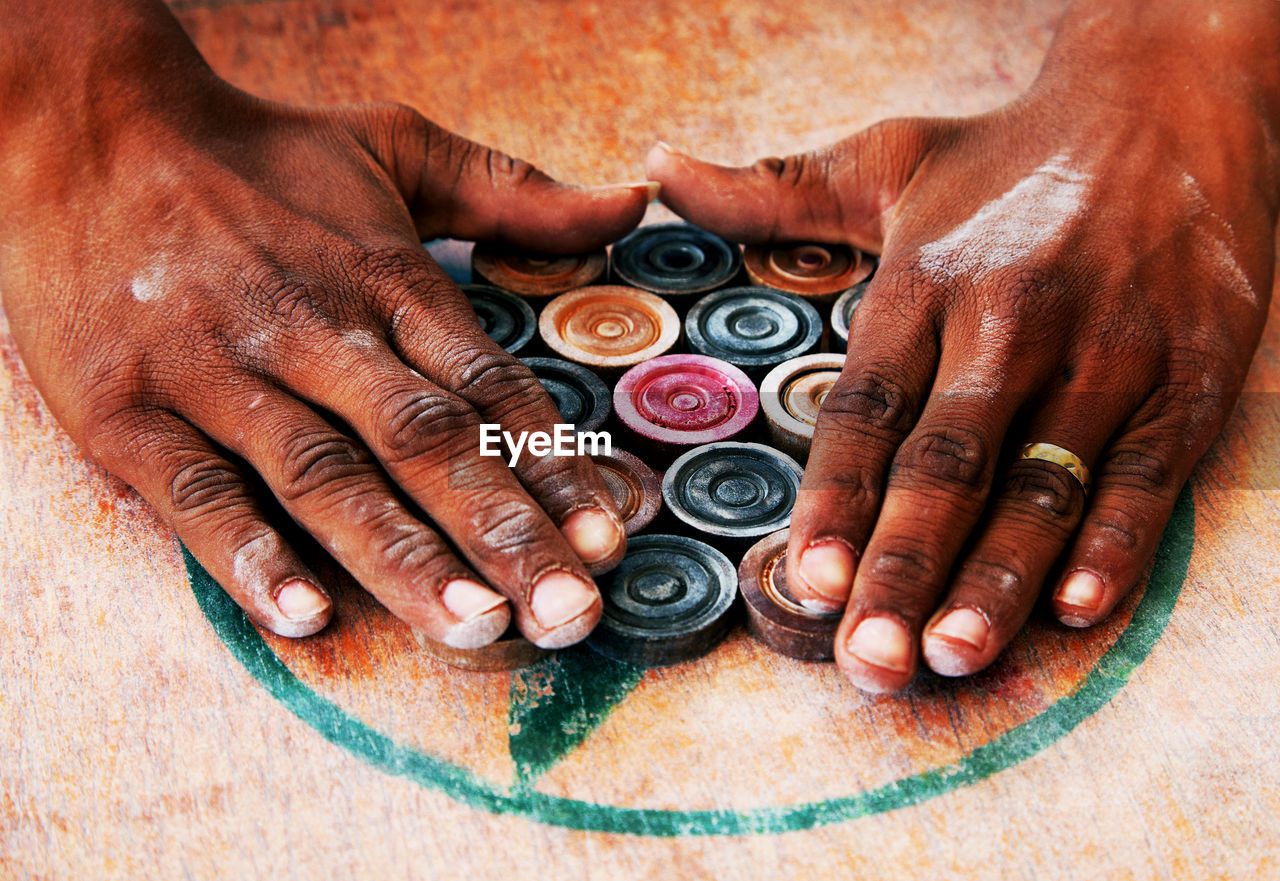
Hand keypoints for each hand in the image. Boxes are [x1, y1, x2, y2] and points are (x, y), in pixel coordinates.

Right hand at [0, 5, 651, 647]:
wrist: (87, 130)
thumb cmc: (259, 156)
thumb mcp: (395, 148)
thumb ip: (514, 191)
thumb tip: (631, 201)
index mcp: (386, 280)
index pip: (490, 387)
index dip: (555, 466)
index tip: (611, 538)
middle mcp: (315, 331)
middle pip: (426, 443)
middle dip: (504, 533)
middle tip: (571, 614)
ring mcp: (220, 371)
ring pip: (324, 475)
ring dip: (402, 557)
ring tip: (475, 628)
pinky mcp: (128, 406)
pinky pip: (195, 489)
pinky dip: (248, 554)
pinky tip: (307, 616)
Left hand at [648, 0, 1279, 689]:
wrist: (1171, 102)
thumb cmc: (1009, 154)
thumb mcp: (887, 161)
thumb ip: (771, 191)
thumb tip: (657, 168)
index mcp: (929, 279)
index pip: (867, 410)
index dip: (835, 500)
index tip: (806, 579)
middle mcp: (1013, 319)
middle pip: (948, 464)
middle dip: (902, 566)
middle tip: (866, 656)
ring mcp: (1108, 349)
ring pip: (1043, 484)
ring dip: (995, 580)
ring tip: (950, 654)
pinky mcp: (1190, 370)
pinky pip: (1149, 474)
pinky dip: (1116, 545)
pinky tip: (1074, 610)